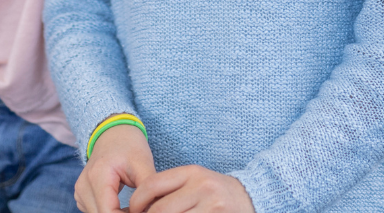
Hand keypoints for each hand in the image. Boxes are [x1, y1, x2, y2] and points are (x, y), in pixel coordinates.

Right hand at [76, 125, 155, 212]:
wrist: (112, 133)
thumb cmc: (129, 146)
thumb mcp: (143, 164)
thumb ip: (149, 192)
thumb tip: (154, 211)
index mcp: (98, 176)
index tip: (144, 212)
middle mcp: (84, 186)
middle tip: (141, 209)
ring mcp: (80, 191)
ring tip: (133, 208)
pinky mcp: (81, 195)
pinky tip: (121, 206)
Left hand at [130, 166, 252, 212]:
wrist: (251, 198)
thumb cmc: (215, 192)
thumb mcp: (194, 182)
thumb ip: (171, 190)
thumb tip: (140, 206)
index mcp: (192, 173)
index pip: (153, 184)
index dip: (137, 200)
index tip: (132, 210)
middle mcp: (202, 187)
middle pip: (161, 209)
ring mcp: (213, 206)